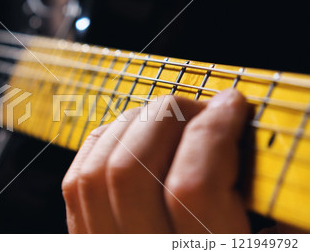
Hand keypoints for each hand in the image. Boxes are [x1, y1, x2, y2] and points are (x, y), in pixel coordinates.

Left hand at [62, 89, 250, 232]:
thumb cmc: (228, 244)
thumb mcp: (264, 236)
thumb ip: (251, 195)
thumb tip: (230, 124)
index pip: (192, 188)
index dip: (212, 131)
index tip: (230, 105)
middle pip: (131, 170)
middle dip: (165, 118)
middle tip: (197, 108)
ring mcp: (104, 250)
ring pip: (96, 172)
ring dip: (132, 125)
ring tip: (165, 117)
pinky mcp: (84, 242)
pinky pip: (77, 182)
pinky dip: (103, 143)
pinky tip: (130, 134)